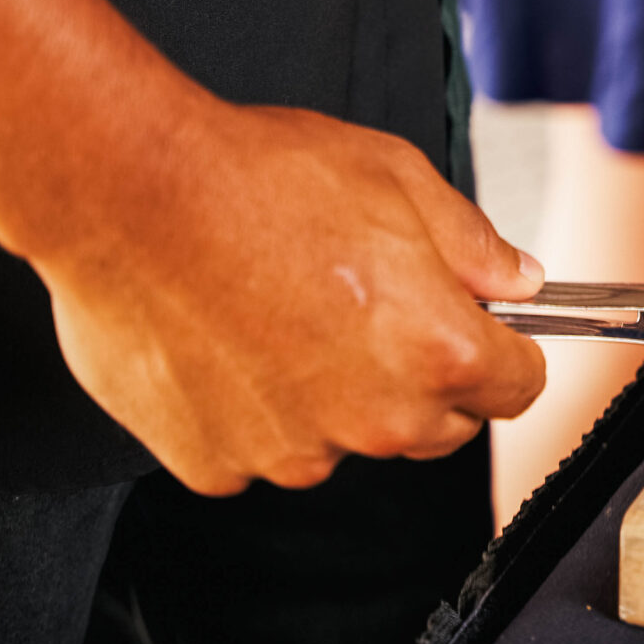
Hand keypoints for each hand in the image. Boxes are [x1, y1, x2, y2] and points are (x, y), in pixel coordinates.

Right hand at [37, 102, 550, 495]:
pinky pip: (258, 449)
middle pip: (436, 425)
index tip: (484, 334)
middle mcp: (374, 418)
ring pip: (343, 439)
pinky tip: (226, 341)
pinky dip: (251, 410)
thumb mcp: (398, 178)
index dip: (503, 353)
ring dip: (330, 396)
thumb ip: (472, 244)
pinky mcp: (216, 465)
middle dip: (421, 376)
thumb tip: (515, 279)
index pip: (516, 389)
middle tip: (367, 306)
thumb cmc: (257, 179)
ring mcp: (292, 452)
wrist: (127, 195)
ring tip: (280, 311)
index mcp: (438, 351)